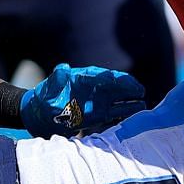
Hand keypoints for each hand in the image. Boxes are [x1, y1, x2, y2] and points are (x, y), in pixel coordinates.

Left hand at [21, 64, 145, 136]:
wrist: (40, 114)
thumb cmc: (45, 97)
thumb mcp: (49, 87)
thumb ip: (57, 78)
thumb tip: (63, 68)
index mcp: (85, 78)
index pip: (104, 77)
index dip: (117, 80)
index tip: (127, 84)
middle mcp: (95, 89)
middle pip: (116, 86)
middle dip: (129, 88)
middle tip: (140, 91)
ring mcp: (98, 102)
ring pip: (119, 100)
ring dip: (131, 102)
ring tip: (143, 105)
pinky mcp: (98, 115)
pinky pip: (115, 113)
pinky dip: (125, 113)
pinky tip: (136, 115)